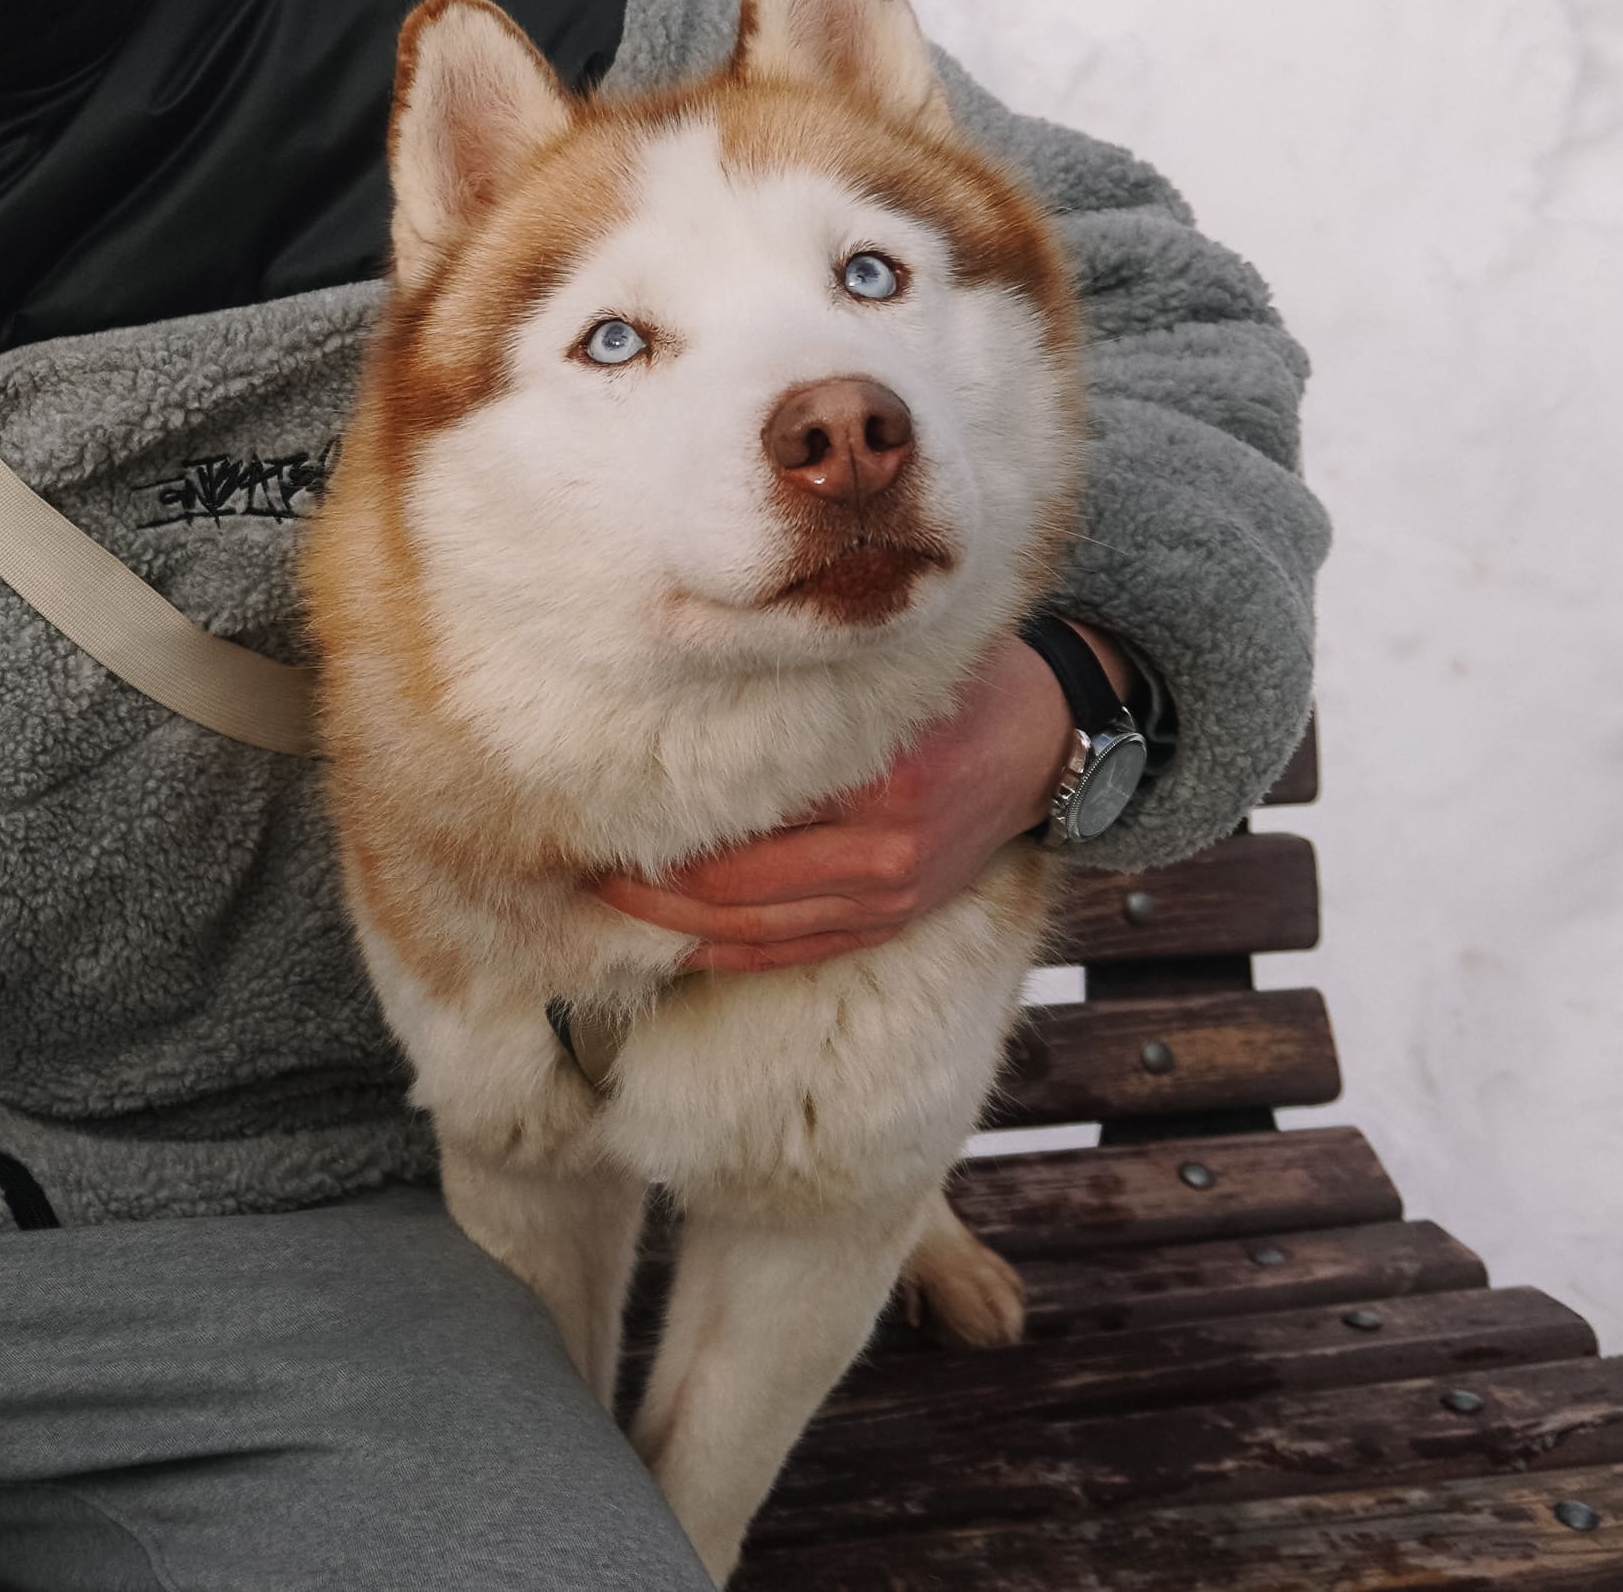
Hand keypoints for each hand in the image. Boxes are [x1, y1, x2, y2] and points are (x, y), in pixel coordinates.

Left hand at [588, 628, 1109, 973]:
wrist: (1047, 742)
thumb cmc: (953, 687)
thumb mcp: (891, 669)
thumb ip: (812, 678)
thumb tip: (692, 674)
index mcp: (880, 783)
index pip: (746, 814)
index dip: (663, 817)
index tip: (596, 807)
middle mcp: (882, 851)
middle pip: (734, 883)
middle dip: (648, 882)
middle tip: (575, 863)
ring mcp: (888, 897)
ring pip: (755, 928)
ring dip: (672, 923)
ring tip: (604, 903)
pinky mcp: (892, 921)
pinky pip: (793, 952)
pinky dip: (727, 952)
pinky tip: (673, 943)